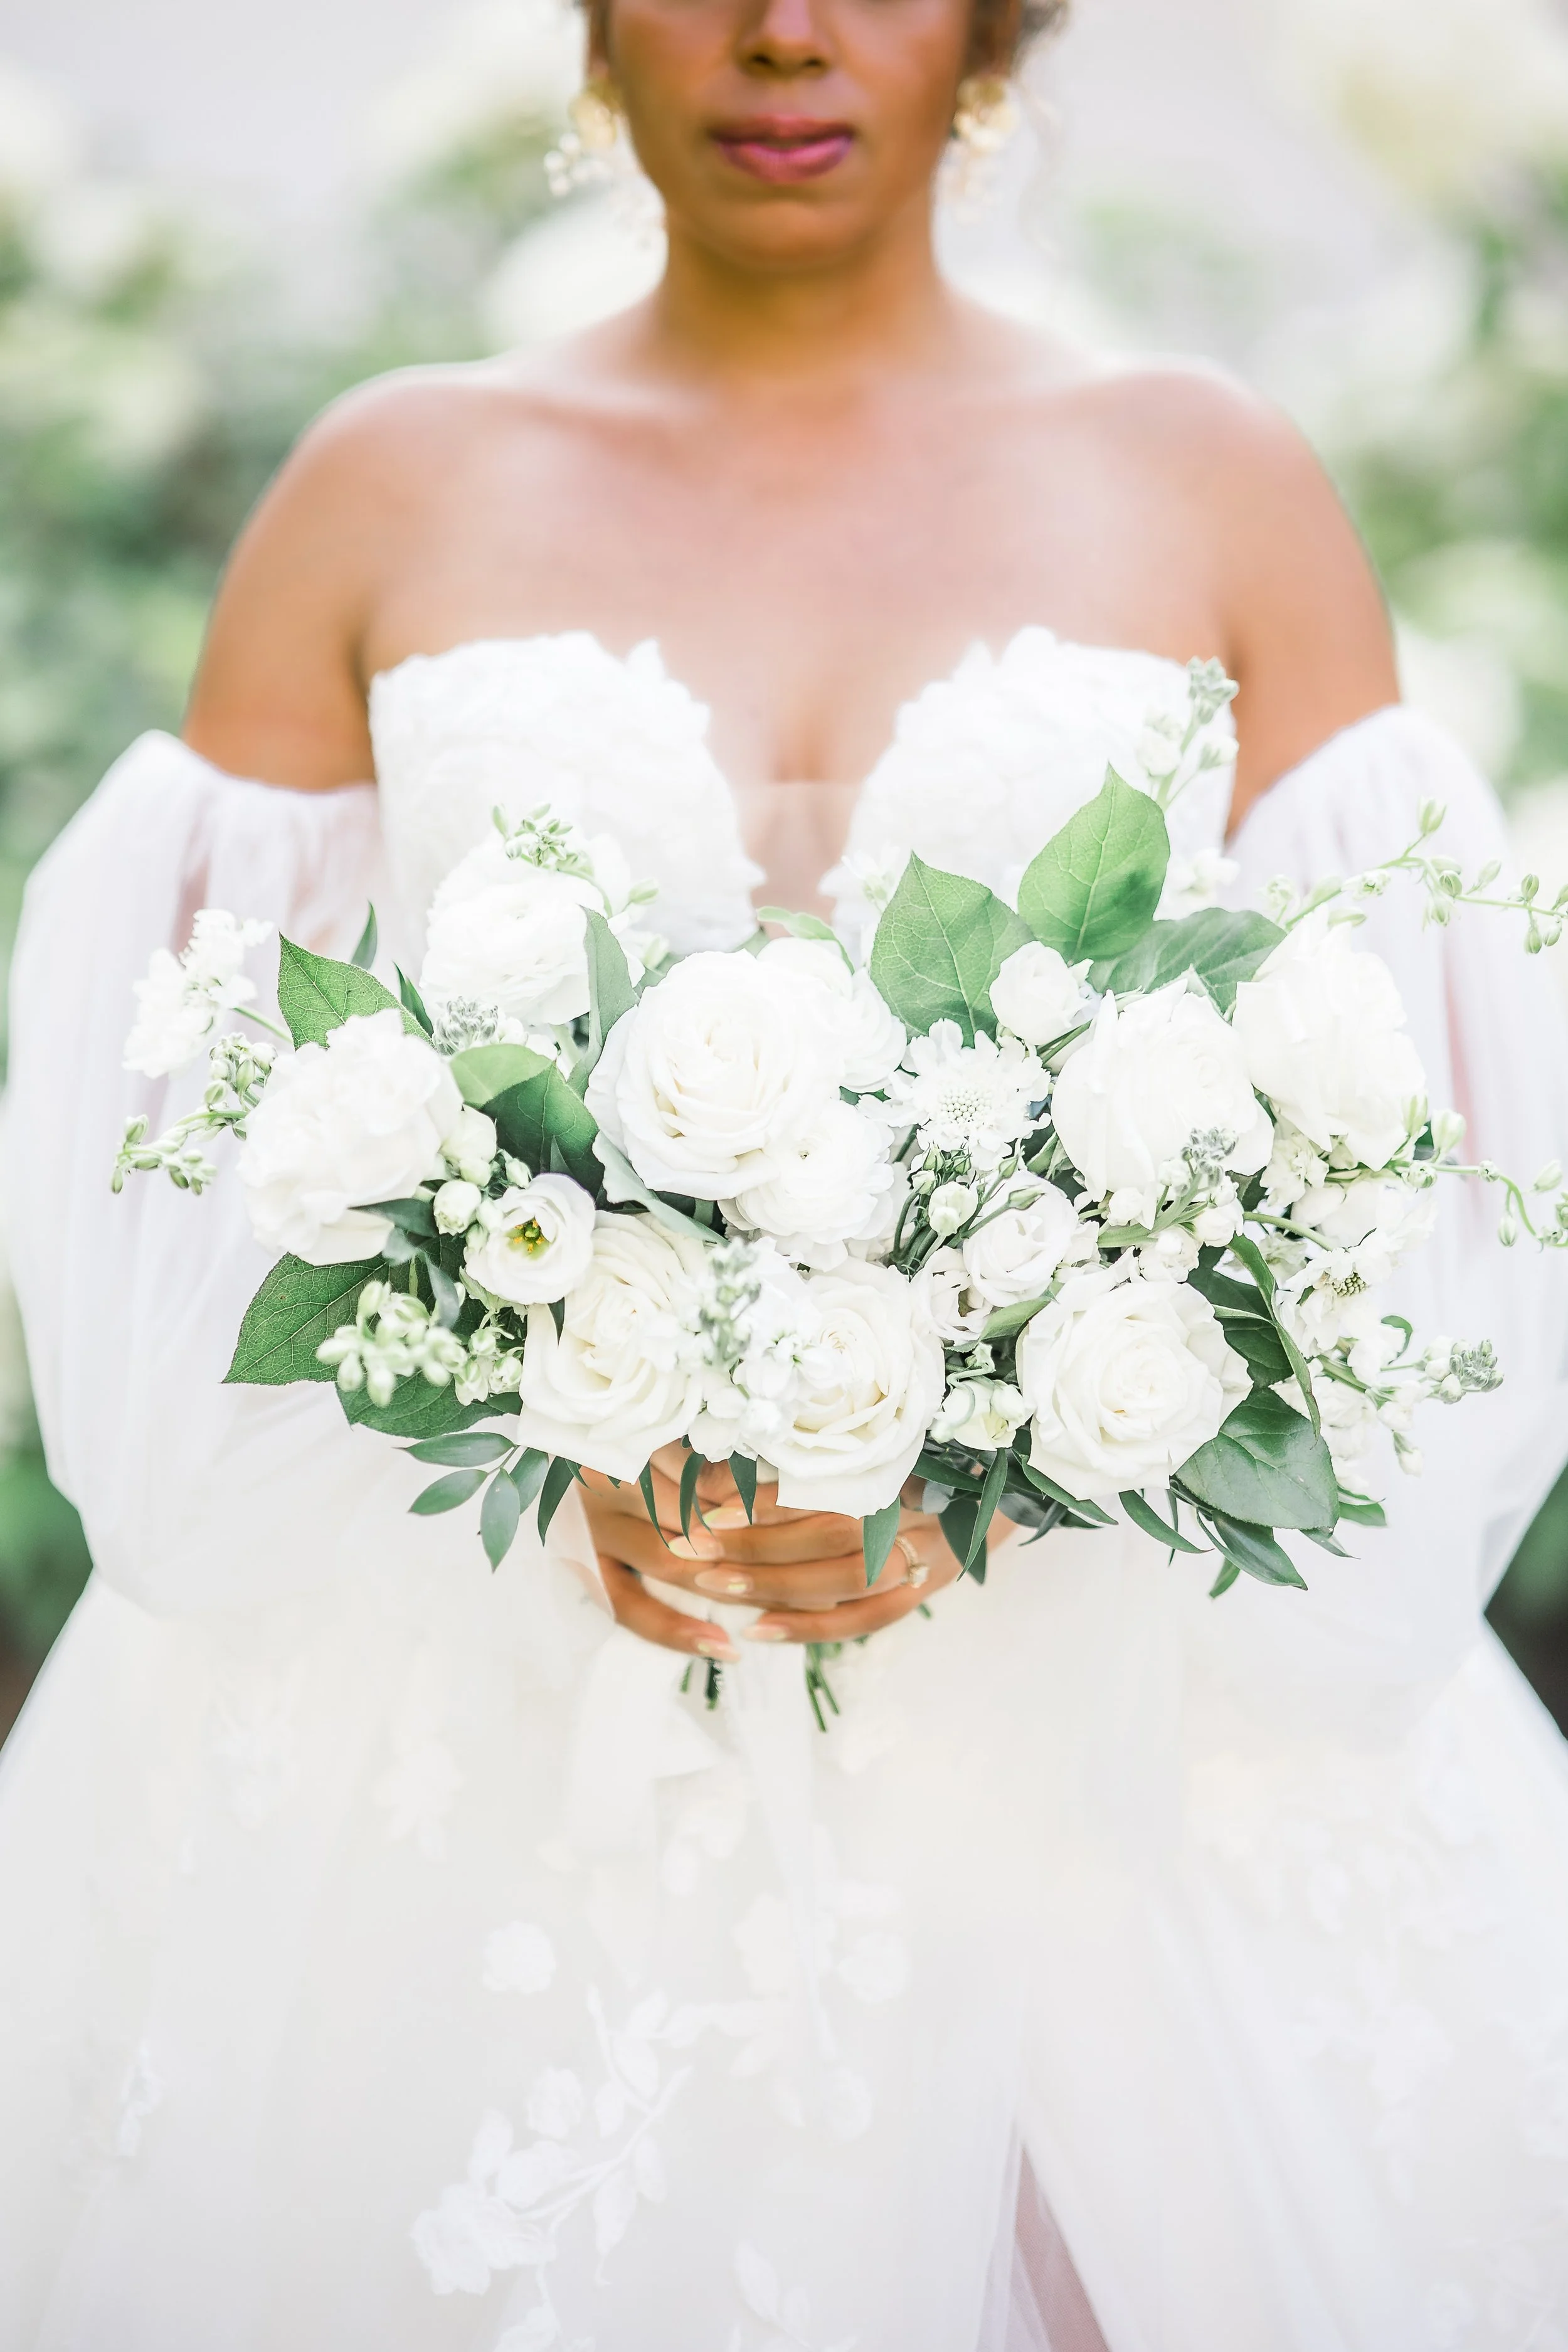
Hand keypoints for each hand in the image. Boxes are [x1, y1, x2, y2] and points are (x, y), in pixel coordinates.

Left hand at [579, 1450, 964, 1661]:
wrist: (1008, 1464)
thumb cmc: (937, 1434)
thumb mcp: (891, 1421)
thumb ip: (827, 1436)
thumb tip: (735, 1441)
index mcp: (913, 1458)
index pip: (829, 1485)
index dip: (769, 1497)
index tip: (708, 1501)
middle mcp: (924, 1507)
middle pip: (833, 1535)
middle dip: (755, 1543)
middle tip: (691, 1543)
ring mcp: (931, 1553)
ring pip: (845, 1582)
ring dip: (773, 1585)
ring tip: (711, 1583)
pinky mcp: (929, 1586)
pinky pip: (867, 1618)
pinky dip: (810, 1627)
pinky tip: (758, 1628)